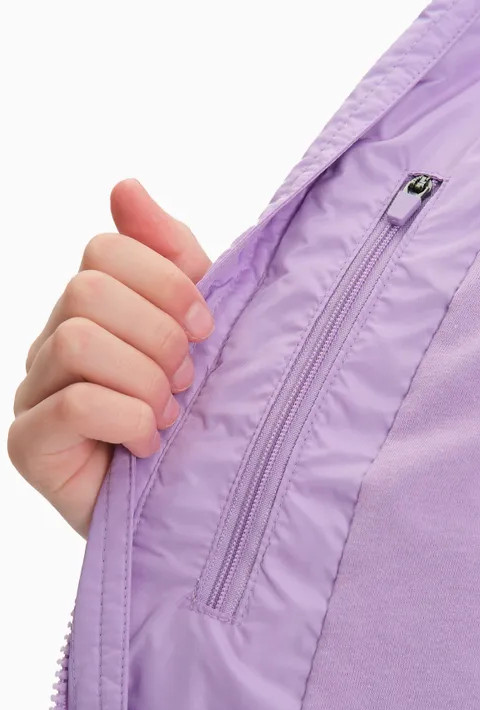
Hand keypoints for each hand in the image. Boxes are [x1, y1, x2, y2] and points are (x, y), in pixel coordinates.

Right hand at [7, 179, 212, 536]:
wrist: (192, 508)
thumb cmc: (199, 420)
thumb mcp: (200, 329)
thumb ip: (170, 258)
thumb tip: (125, 186)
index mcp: (92, 309)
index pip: (107, 249)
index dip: (167, 282)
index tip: (206, 328)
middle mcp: (53, 344)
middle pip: (89, 290)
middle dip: (160, 337)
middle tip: (186, 382)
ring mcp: (33, 394)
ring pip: (78, 341)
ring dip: (145, 381)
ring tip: (167, 416)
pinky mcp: (29, 445)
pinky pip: (74, 403)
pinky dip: (127, 419)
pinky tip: (146, 445)